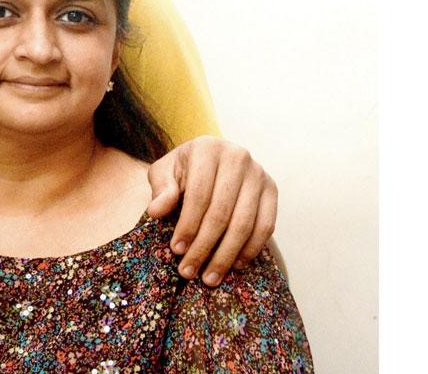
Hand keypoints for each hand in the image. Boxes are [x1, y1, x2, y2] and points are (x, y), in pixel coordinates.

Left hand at [146, 135, 277, 285]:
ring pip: (244, 223)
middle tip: (188, 271)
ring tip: (209, 278)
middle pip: (221, 212)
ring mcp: (259, 174)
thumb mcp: (165, 172)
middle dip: (203, 247)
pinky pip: (266, 226)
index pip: (198, 195)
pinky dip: (250, 249)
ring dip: (226, 255)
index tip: (176, 250)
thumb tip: (156, 211)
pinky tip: (234, 265)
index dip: (187, 226)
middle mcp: (238, 157)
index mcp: (207, 149)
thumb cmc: (183, 170)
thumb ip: (160, 189)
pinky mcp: (272, 190)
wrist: (212, 161)